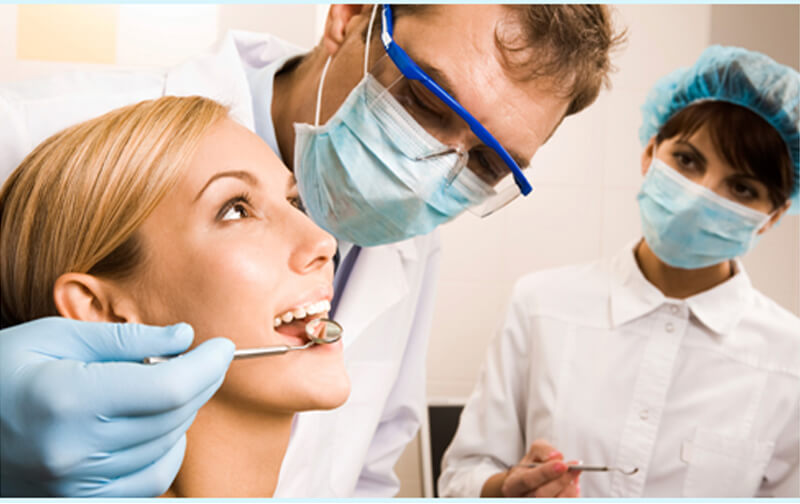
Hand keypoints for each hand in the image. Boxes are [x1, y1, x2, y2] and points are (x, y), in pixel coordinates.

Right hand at [0, 317, 233, 496]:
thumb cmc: (4, 371)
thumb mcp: (55, 336)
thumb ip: (124, 338)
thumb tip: (183, 338)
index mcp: (67, 399)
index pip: (168, 388)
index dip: (207, 365)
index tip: (222, 346)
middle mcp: (75, 449)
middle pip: (174, 416)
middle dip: (202, 382)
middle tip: (203, 359)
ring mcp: (77, 484)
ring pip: (169, 447)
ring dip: (184, 413)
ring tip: (168, 386)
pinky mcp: (80, 501)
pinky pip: (151, 480)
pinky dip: (168, 449)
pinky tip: (158, 424)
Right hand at [501, 439, 580, 496]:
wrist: (529, 485)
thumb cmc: (531, 468)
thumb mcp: (533, 453)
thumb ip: (543, 449)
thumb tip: (556, 456)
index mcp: (513, 484)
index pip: (527, 480)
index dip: (545, 473)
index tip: (562, 464)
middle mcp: (521, 499)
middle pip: (541, 494)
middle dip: (561, 480)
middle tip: (575, 468)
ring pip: (554, 501)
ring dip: (569, 488)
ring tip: (573, 475)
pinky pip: (565, 503)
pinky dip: (573, 496)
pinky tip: (573, 485)